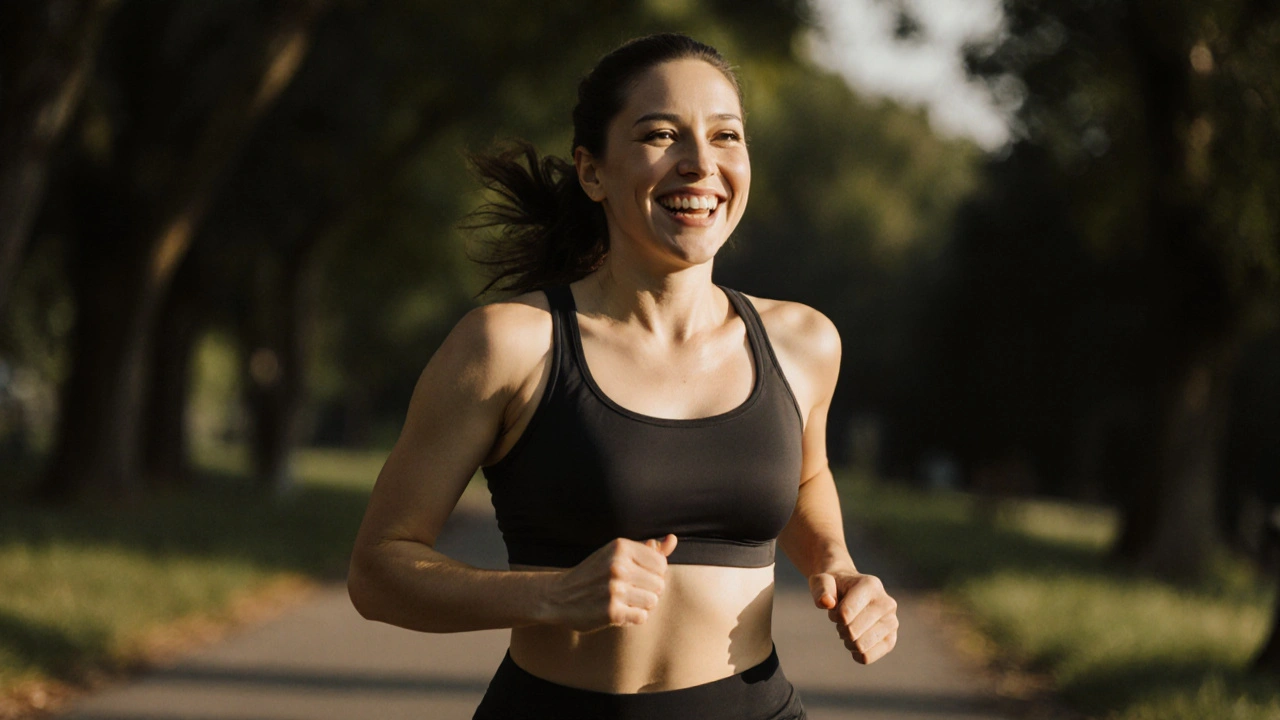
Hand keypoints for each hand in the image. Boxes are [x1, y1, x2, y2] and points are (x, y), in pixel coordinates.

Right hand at [547, 535, 676, 632]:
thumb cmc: (593, 574)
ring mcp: (615, 589)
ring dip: (641, 605)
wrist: (558, 596)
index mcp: (621, 547)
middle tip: (628, 590)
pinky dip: (633, 617)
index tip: (636, 576)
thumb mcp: (616, 554)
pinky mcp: (612, 612)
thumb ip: (647, 549)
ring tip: (624, 601)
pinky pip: (641, 617)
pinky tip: (619, 612)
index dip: (652, 573)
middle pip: (659, 584)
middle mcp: (618, 566)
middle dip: (647, 590)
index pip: (661, 564)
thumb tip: (673, 540)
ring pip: (653, 602)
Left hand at [809, 570, 897, 663]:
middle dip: (841, 629)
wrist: (849, 590)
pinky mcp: (891, 639)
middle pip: (852, 632)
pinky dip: (856, 653)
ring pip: (861, 646)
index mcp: (870, 585)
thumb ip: (821, 589)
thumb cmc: (834, 586)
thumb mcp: (822, 581)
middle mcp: (886, 603)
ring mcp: (892, 622)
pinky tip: (856, 641)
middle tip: (842, 620)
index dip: (834, 616)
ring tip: (850, 628)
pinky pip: (868, 657)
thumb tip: (827, 602)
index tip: (835, 607)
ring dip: (848, 641)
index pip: (845, 614)